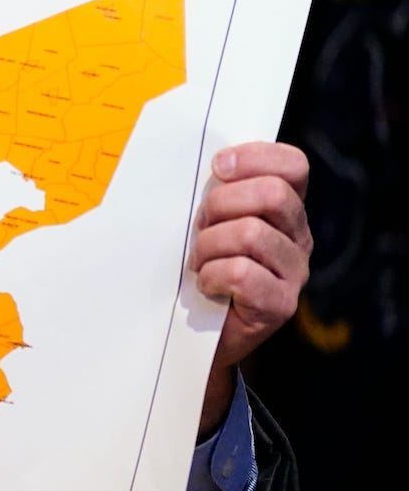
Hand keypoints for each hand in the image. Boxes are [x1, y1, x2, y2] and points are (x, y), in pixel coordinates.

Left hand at [188, 140, 309, 434]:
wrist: (194, 332)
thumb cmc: (197, 265)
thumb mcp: (206, 221)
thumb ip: (215, 191)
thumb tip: (205, 162)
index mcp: (283, 209)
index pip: (293, 165)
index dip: (256, 157)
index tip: (218, 168)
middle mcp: (297, 237)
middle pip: (272, 194)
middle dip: (221, 205)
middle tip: (200, 228)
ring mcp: (293, 272)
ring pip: (250, 233)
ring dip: (209, 246)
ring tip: (199, 262)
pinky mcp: (280, 304)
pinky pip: (242, 273)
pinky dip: (212, 276)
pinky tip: (207, 286)